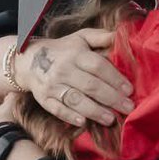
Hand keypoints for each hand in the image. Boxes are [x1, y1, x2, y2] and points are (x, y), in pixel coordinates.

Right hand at [15, 29, 133, 126]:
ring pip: (76, 99)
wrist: (28, 61)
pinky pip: (57, 109)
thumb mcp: (81, 38)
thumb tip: (121, 36)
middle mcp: (64, 69)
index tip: (129, 90)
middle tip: (128, 108)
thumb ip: (101, 37)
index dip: (115, 78)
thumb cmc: (63, 50)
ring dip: (95, 111)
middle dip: (111, 98)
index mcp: (75, 54)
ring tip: (111, 119)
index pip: (98, 66)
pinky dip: (70, 116)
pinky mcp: (44, 99)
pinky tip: (83, 123)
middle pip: (90, 85)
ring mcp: (52, 85)